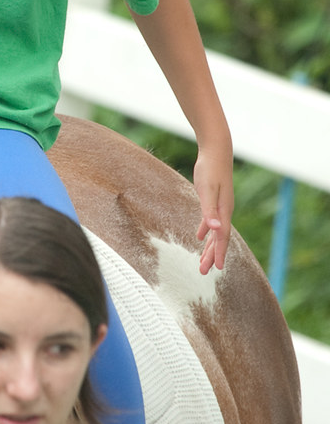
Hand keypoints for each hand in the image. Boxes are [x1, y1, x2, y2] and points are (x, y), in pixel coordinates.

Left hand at [193, 148, 233, 273]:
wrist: (216, 151)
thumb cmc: (210, 169)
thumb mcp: (206, 189)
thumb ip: (210, 211)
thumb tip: (215, 230)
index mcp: (223, 211)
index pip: (222, 237)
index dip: (219, 253)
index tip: (216, 268)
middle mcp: (224, 211)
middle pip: (219, 238)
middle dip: (212, 255)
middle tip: (204, 272)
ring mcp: (220, 206)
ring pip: (215, 232)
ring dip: (209, 246)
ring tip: (203, 261)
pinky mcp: (214, 199)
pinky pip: (211, 221)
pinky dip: (205, 230)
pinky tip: (199, 237)